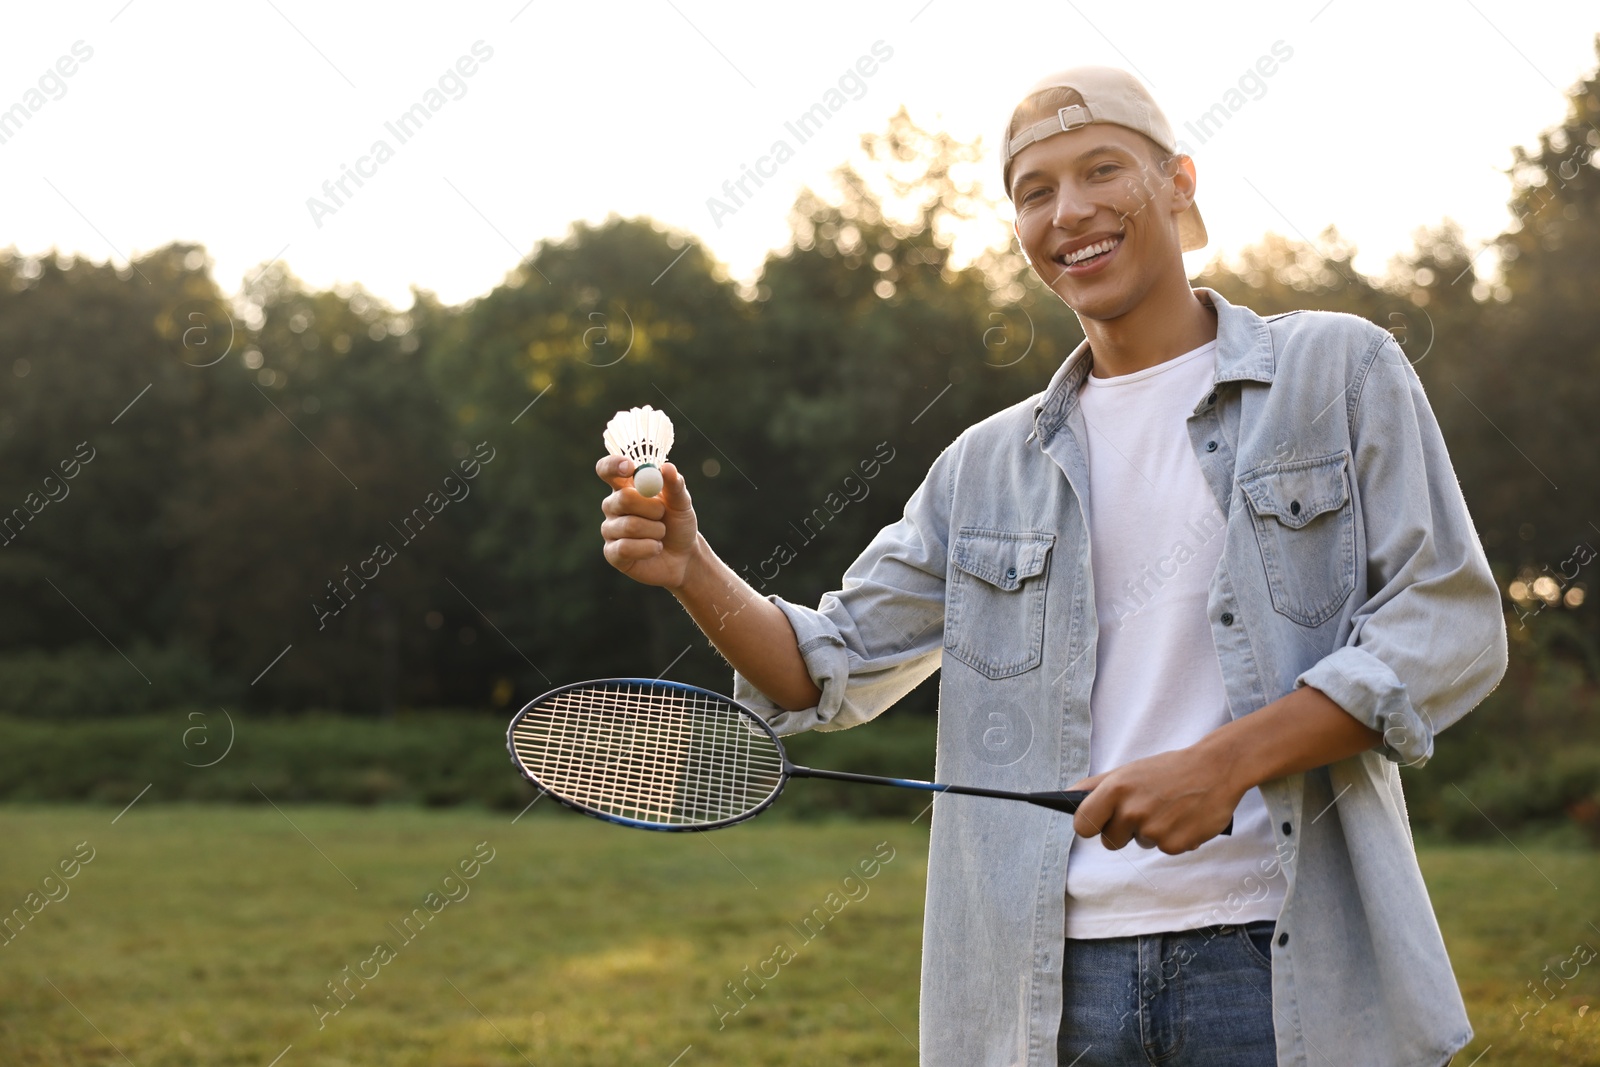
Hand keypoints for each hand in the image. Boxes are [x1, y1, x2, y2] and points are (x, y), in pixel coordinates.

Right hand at [597, 456, 699, 589]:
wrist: (683, 556)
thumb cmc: (678, 523)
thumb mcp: (682, 503)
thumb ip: (675, 485)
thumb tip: (667, 467)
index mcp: (625, 486)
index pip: (606, 469)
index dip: (614, 465)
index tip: (630, 468)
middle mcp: (612, 506)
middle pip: (622, 498)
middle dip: (652, 507)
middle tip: (662, 513)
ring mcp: (610, 529)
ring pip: (630, 525)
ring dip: (656, 530)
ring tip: (661, 534)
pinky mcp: (611, 553)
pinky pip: (625, 548)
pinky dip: (649, 548)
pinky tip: (655, 548)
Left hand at [1067, 747, 1240, 853]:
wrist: (1216, 769)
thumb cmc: (1168, 770)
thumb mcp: (1129, 770)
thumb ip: (1096, 785)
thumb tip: (1066, 795)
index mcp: (1116, 789)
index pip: (1082, 825)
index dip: (1089, 826)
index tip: (1096, 823)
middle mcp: (1132, 811)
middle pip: (1109, 841)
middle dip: (1123, 830)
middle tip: (1144, 809)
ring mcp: (1154, 830)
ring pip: (1139, 844)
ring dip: (1150, 832)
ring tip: (1167, 808)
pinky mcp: (1175, 845)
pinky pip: (1163, 849)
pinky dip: (1172, 838)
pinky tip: (1182, 818)